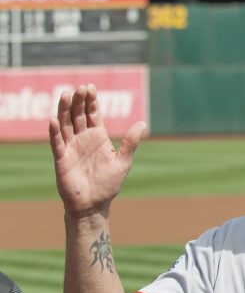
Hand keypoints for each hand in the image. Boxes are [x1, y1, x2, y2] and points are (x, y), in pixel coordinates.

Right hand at [48, 85, 147, 217]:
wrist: (94, 204)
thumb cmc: (108, 184)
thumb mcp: (123, 161)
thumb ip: (130, 142)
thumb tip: (143, 123)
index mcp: (98, 137)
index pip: (93, 114)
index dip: (91, 101)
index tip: (90, 87)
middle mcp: (83, 139)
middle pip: (79, 115)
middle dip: (79, 101)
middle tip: (80, 87)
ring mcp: (71, 147)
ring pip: (65, 124)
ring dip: (65, 110)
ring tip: (66, 95)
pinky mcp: (61, 159)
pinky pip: (57, 143)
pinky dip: (54, 132)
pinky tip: (53, 119)